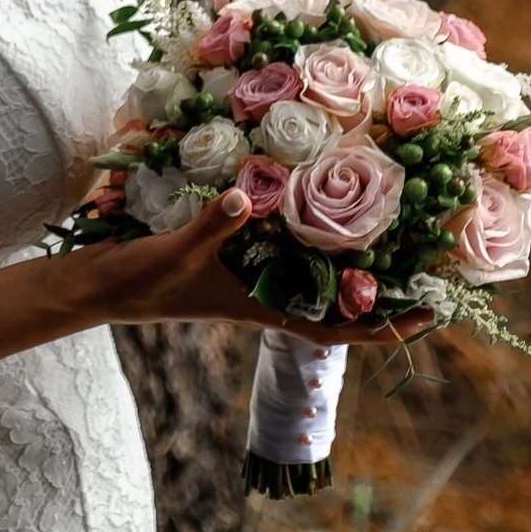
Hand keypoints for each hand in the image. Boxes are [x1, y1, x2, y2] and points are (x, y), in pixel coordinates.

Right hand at [76, 190, 405, 347]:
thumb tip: (245, 200)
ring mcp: (250, 277)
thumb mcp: (176, 251)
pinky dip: (308, 237)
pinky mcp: (232, 258)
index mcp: (261, 308)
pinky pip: (284, 252)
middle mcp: (264, 295)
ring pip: (314, 278)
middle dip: (384, 291)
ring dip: (352, 263)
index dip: (384, 329)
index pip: (336, 331)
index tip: (427, 316)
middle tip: (429, 265)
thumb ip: (210, 227)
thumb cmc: (139, 280)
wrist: (100, 286)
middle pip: (337, 304)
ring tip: (394, 234)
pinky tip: (318, 206)